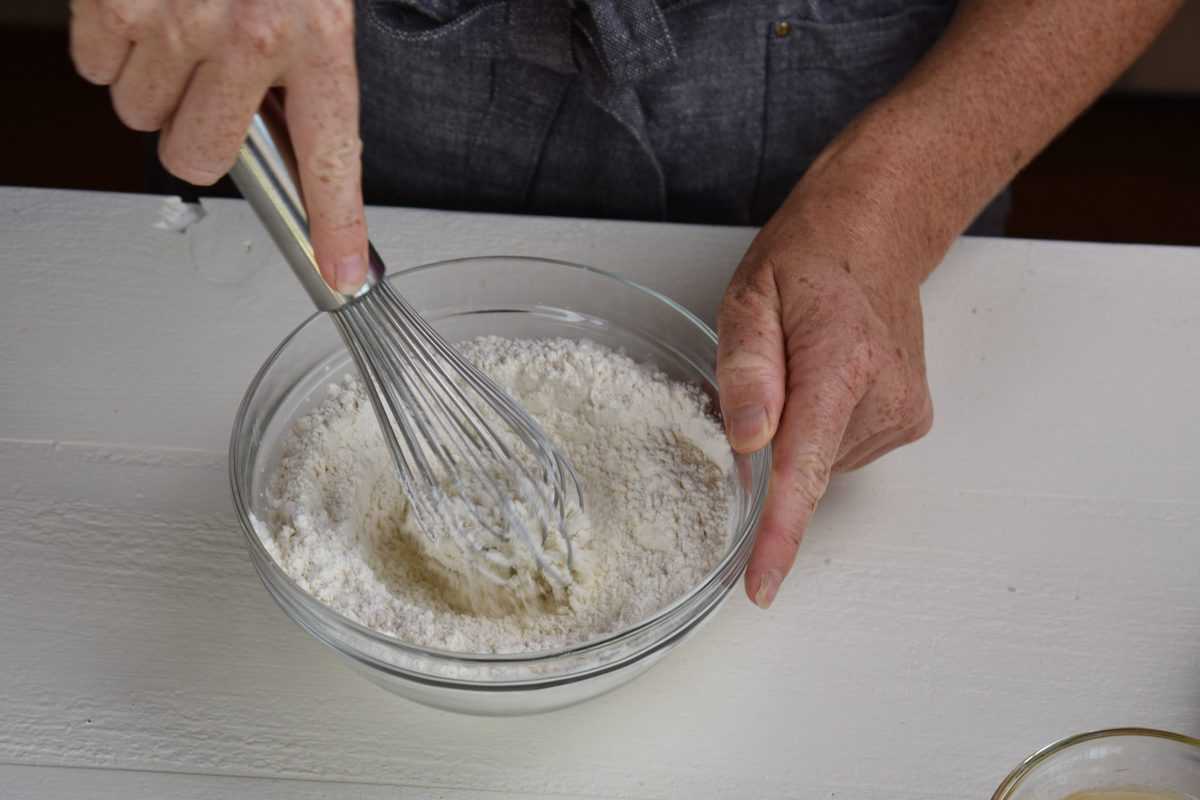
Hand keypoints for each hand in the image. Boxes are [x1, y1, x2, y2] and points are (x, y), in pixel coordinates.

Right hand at [70, 0, 367, 292]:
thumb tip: (285, 142)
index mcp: (317, 33)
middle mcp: (248, 33)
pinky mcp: (113, 0)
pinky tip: (144, 5)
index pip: (333, 156)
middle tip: (210, 86)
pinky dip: (111, 44)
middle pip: (199, 158)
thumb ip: (303, 68)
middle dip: (196, 133)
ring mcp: (174, 18)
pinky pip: (94, 67)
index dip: (335, 225)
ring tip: (180, 23)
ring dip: (155, 81)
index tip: (339, 274)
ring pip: (140, 114)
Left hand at [717, 174, 934, 608]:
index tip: (762, 585)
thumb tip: (748, 442)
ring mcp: (904, 412)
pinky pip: (844, 451)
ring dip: (799, 432)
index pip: (803, 468)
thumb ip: (745, 370)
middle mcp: (884, 395)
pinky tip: (831, 381)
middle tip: (771, 371)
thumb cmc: (808, 261)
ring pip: (822, 463)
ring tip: (806, 367)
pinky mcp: (912, 421)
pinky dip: (824, 430)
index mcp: (838, 363)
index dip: (779, 533)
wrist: (877, 236)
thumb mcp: (748, 298)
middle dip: (769, 442)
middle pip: (801, 466)